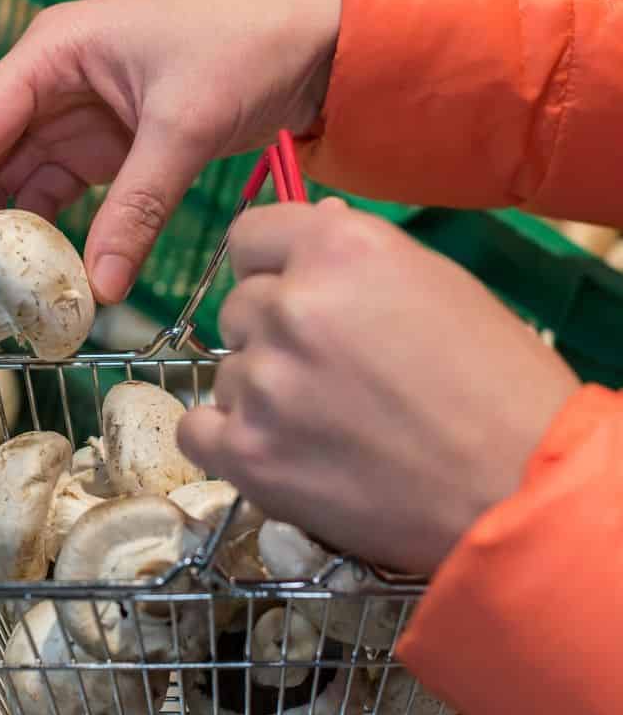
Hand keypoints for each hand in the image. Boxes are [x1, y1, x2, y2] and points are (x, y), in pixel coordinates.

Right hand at [0, 0, 341, 303]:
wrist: (309, 37)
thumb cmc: (245, 45)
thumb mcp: (186, 126)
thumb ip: (137, 209)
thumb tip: (99, 289)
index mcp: (51, 52)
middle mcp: (49, 82)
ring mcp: (72, 115)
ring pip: (15, 183)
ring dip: (8, 237)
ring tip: (7, 294)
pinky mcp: (102, 146)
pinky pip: (59, 196)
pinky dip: (52, 236)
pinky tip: (55, 275)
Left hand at [178, 202, 580, 574]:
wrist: (517, 492)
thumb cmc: (498, 386)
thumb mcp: (438, 287)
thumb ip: (356, 259)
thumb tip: (312, 223)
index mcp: (341, 247)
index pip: (249, 236)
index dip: (269, 268)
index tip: (288, 293)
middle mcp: (290, 304)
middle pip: (238, 308)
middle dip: (272, 335)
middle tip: (328, 374)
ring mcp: (262, 380)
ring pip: (226, 372)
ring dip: (260, 393)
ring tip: (326, 426)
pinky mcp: (246, 451)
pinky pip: (197, 430)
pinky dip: (226, 440)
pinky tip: (275, 449)